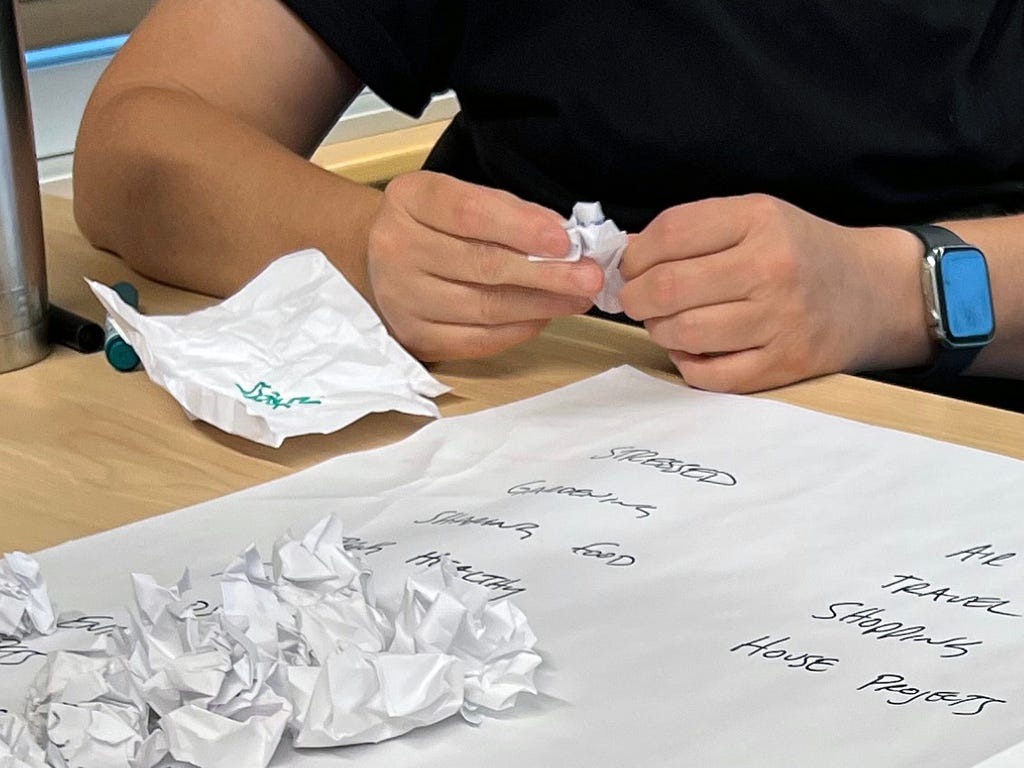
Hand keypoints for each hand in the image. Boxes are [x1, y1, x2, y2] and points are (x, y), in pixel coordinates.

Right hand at [367, 171, 603, 359]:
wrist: (384, 259)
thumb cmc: (437, 224)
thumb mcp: (464, 197)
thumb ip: (510, 212)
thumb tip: (564, 239)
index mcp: (409, 200)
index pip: (468, 212)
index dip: (520, 227)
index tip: (565, 241)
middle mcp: (396, 248)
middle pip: (481, 264)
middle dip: (545, 273)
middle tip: (589, 277)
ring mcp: (402, 298)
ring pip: (483, 307)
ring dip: (540, 305)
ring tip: (577, 299)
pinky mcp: (415, 336)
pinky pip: (476, 340)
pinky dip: (518, 330)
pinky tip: (544, 317)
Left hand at [619, 194, 931, 391]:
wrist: (875, 292)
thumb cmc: (800, 252)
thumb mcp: (755, 219)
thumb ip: (691, 231)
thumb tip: (623, 253)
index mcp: (759, 219)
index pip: (669, 234)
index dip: (634, 256)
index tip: (630, 267)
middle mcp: (771, 267)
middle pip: (668, 288)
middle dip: (635, 297)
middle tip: (637, 300)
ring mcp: (780, 319)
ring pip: (684, 332)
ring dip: (659, 331)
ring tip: (667, 323)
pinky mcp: (785, 364)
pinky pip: (710, 374)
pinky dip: (687, 364)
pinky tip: (692, 350)